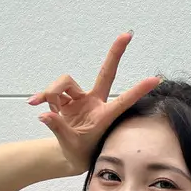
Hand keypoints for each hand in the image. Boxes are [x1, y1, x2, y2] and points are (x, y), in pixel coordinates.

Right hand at [27, 32, 160, 172]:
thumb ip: (58, 128)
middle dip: (115, 53)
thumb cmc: (79, 152)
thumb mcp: (70, 145)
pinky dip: (43, 96)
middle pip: (105, 72)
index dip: (138, 90)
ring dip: (53, 94)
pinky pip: (53, 91)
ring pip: (66, 82)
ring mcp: (81, 98)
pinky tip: (34, 104)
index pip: (123, 100)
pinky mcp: (66, 98)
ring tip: (51, 113)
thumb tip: (44, 114)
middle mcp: (95, 102)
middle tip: (128, 34)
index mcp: (104, 115)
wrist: (70, 155)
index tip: (155, 80)